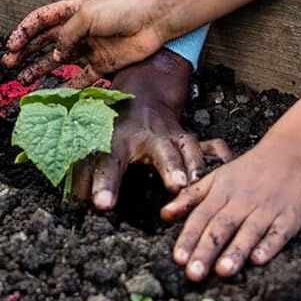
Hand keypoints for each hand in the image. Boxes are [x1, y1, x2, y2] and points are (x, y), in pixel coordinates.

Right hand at [2, 0, 170, 81]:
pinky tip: (54, 94)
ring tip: (24, 80)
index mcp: (71, 10)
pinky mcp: (103, 64)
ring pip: (59, 61)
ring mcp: (89, 47)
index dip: (23, 32)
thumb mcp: (86, 15)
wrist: (154, 20)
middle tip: (9, 65)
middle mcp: (78, 29)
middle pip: (45, 42)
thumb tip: (56, 55)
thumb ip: (66, 35)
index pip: (40, 21)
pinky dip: (67, 86)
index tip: (11, 46)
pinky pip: (81, 78)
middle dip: (26, 52)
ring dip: (40, 69)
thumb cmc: (122, 8)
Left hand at [73, 50, 232, 208]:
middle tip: (176, 186)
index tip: (102, 204)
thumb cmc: (114, 125)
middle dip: (170, 167)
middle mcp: (149, 138)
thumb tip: (72, 197)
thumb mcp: (94, 141)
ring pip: (188, 149)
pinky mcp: (190, 139)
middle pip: (161, 152)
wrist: (144, 95)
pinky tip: (228, 168)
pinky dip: (220, 157)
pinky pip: (210, 147)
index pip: (108, 163)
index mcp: (119, 141)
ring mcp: (173, 137)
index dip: (104, 184)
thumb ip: (84, 170)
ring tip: (201, 182)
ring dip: (196, 165)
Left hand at [161, 141, 300, 280]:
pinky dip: (269, 246)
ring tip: (222, 271)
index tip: (178, 259)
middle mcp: (241, 202)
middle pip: (221, 227)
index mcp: (221, 192)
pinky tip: (258, 260)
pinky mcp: (289, 217)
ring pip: (248, 232)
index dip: (189, 237)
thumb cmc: (246, 171)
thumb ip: (190, 197)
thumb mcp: (215, 178)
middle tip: (194, 274)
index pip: (200, 217)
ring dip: (235, 251)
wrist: (286, 156)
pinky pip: (278, 233)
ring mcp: (266, 210)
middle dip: (206, 250)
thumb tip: (164, 215)